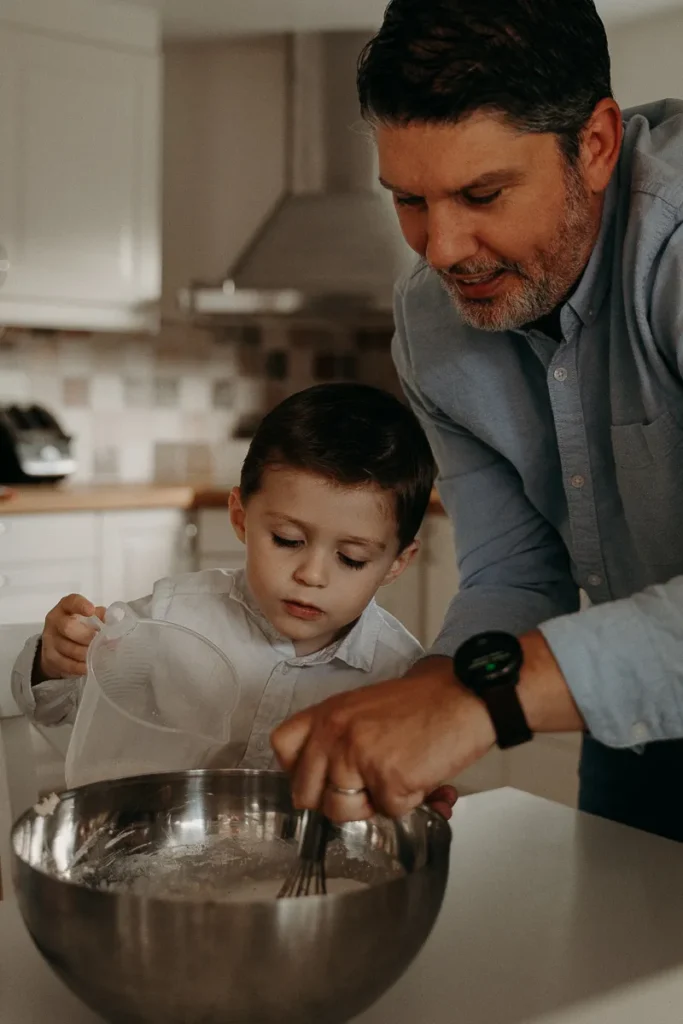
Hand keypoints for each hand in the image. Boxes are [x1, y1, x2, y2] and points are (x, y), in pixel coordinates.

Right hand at [38, 594, 104, 681]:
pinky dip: (79, 667)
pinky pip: (65, 663)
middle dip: (86, 636)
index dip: (80, 605)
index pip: (71, 602)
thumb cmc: (79, 628)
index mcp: (65, 607)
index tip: (91, 610)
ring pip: (67, 648)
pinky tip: (89, 667)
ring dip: (85, 654)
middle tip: (99, 641)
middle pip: (68, 627)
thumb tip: (115, 625)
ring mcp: (50, 639)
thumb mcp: (89, 619)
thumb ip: (101, 618)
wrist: (57, 647)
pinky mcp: (50, 657)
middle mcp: (55, 621)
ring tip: (98, 656)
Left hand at [271, 656, 494, 821]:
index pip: (282, 748)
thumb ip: (339, 739)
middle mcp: (335, 734)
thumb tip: (326, 787)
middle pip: (308, 794)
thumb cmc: (422, 703)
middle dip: (336, 800)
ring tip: (399, 777)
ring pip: (344, 812)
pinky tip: (422, 776)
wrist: (464, 695)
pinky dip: (409, 802)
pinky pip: (389, 812)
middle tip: (365, 789)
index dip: (298, 771)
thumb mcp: (363, 708)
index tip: (317, 777)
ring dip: (373, 804)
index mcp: (327, 714)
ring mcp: (358, 757)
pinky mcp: (388, 779)